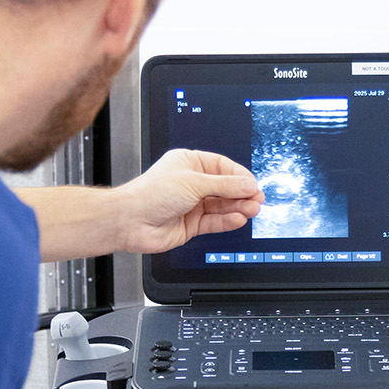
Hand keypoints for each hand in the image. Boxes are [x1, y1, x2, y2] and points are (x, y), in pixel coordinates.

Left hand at [114, 149, 262, 253]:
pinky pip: (214, 222)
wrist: (131, 221)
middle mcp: (191, 183)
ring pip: (221, 206)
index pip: (222, 167)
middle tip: (257, 199)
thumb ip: (224, 186)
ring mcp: (191, 205)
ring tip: (252, 209)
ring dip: (237, 207)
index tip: (254, 185)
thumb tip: (248, 184)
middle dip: (241, 194)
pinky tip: (238, 218)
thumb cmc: (151, 194)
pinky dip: (226, 220)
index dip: (239, 176)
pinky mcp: (191, 224)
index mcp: (189, 163)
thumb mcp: (193, 183)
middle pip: (224, 187)